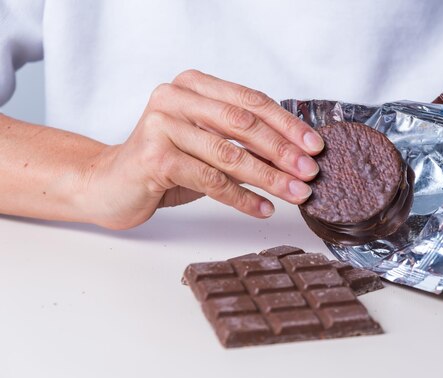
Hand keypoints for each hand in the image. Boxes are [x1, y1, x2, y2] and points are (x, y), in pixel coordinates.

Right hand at [80, 70, 323, 228]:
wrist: (110, 184)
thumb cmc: (165, 164)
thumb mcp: (206, 145)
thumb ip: (241, 141)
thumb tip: (296, 155)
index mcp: (193, 86)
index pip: (250, 101)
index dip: (287, 124)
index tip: (315, 146)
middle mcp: (175, 97)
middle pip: (243, 123)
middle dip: (283, 150)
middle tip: (311, 173)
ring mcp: (162, 125)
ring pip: (229, 154)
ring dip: (270, 177)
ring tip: (297, 194)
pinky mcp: (155, 157)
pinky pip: (211, 180)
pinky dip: (242, 197)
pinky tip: (264, 208)